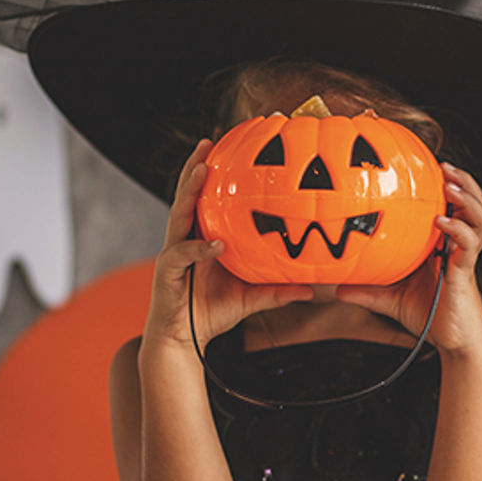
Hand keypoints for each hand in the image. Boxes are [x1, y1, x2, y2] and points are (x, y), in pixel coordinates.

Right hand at [143, 139, 312, 348]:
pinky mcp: (167, 270)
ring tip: (202, 169)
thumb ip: (279, 289)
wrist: (183, 340)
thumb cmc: (212, 312)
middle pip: (189, 193)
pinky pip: (183, 254)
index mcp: (204, 234)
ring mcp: (174, 250)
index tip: (237, 144)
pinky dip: (200, 248)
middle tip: (211, 140)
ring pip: (179, 213)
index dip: (221, 171)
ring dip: (190, 190)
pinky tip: (217, 243)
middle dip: (199, 164)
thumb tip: (314, 287)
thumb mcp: (253, 296)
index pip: (211, 196)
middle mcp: (186, 236)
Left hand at [337, 163, 481, 356]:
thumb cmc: (430, 317)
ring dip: (469, 199)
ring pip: (481, 220)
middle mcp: (459, 248)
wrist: (453, 343)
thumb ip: (367, 290)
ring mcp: (465, 259)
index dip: (448, 187)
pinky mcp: (466, 273)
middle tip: (445, 166)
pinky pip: (469, 245)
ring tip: (451, 185)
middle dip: (465, 183)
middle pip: (475, 206)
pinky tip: (443, 221)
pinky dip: (458, 229)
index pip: (453, 208)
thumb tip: (335, 287)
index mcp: (445, 246)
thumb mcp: (391, 299)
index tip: (431, 167)